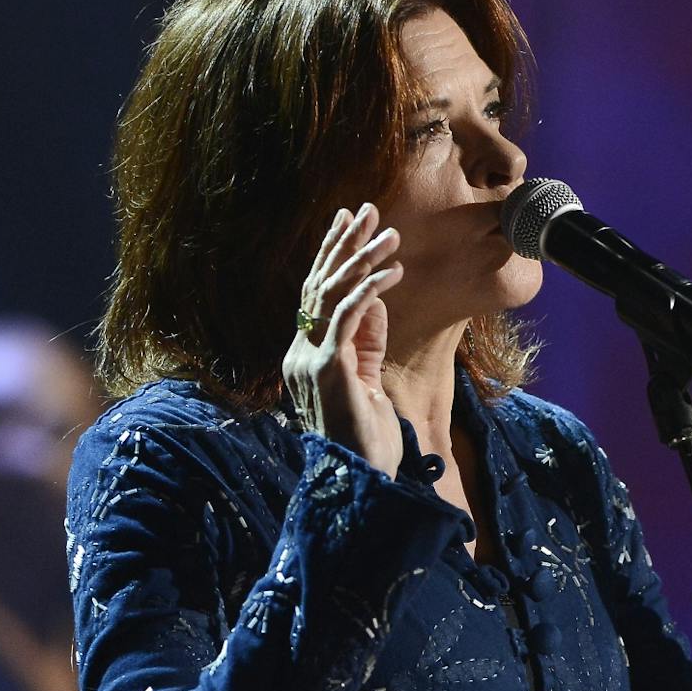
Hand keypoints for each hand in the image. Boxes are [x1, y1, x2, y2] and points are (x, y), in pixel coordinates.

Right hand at [282, 203, 405, 471]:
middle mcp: (299, 352)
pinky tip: (392, 271)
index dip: (331, 256)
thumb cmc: (367, 440)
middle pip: (317, 285)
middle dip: (342, 244)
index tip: (347, 222)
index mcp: (305, 354)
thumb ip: (367, 342)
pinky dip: (370, 290)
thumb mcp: (369, 380)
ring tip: (389, 233)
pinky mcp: (327, 369)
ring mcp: (308, 360)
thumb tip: (377, 301)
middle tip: (364, 209)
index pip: (315, 295)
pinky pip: (347, 318)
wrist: (359, 482)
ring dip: (362, 259)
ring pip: (331, 294)